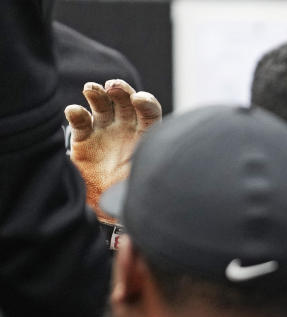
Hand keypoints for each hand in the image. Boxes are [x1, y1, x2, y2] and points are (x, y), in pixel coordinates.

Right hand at [65, 79, 161, 222]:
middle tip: (113, 87)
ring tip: (92, 89)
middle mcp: (126, 130)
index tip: (140, 100)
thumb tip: (164, 162)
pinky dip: (76, 113)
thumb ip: (152, 167)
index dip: (146, 103)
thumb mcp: (147, 180)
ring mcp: (104, 132)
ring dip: (97, 94)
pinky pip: (80, 121)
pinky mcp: (84, 139)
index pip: (150, 113)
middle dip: (121, 91)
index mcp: (146, 137)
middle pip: (125, 102)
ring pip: (102, 105)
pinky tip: (75, 112)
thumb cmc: (131, 195)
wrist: (106, 212)